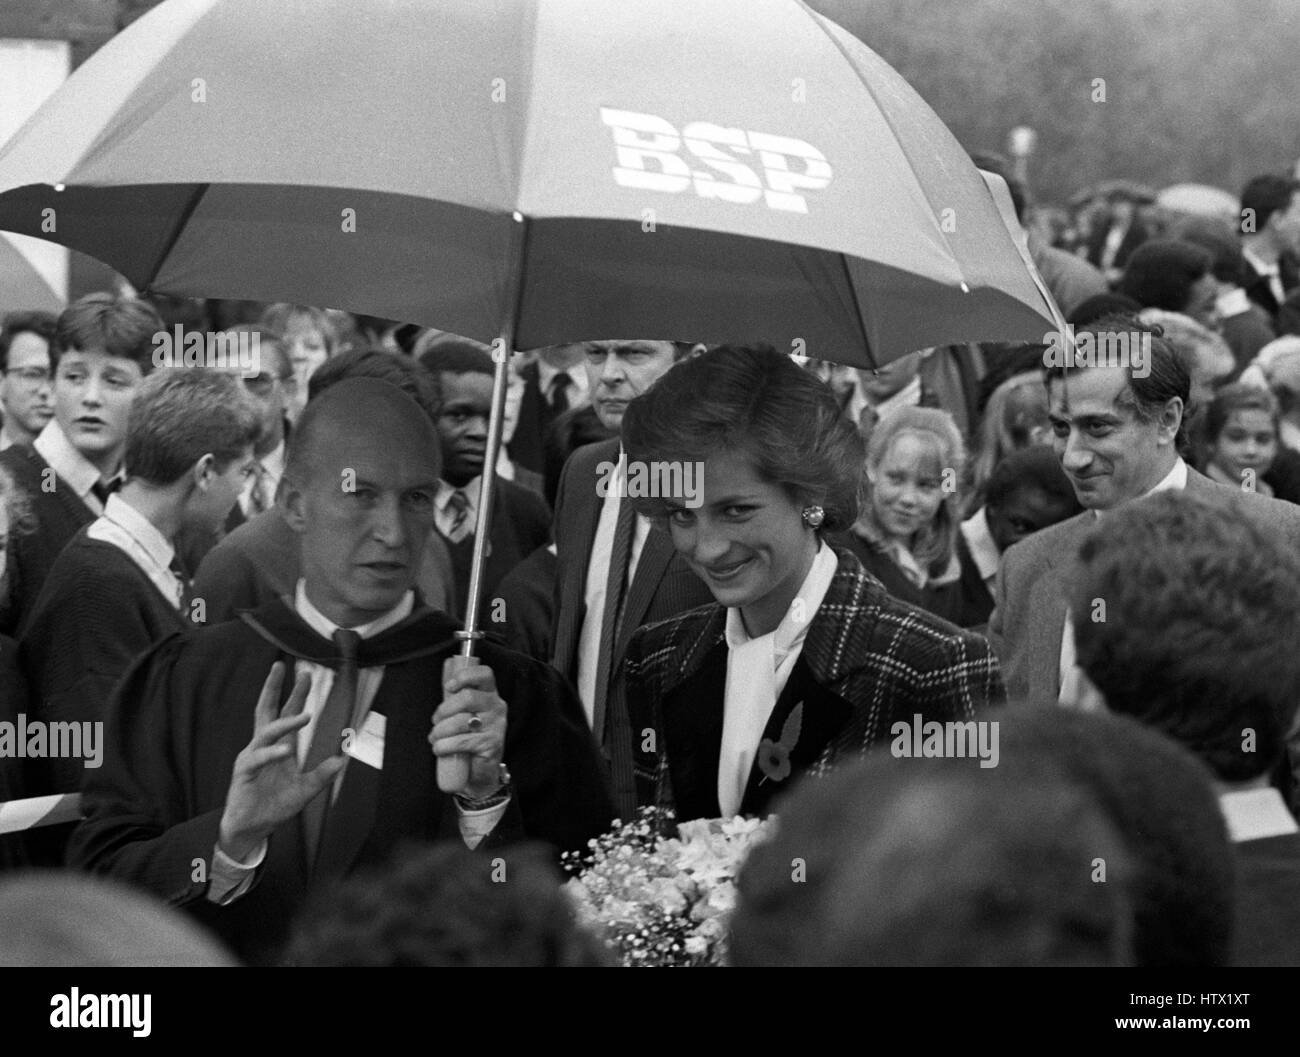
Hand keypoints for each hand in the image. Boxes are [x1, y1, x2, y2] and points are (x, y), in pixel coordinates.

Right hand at [218, 662, 344, 860]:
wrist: (252, 830)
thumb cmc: (274, 807)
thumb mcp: (305, 791)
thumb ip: (321, 776)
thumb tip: (342, 760)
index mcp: (279, 748)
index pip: (286, 714)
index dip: (296, 695)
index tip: (305, 674)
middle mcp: (263, 747)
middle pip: (268, 711)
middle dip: (274, 688)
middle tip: (282, 667)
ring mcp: (252, 758)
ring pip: (266, 732)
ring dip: (285, 722)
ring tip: (305, 715)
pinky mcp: (243, 773)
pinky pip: (257, 759)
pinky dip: (271, 753)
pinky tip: (284, 750)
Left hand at [428, 660, 506, 799]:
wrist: (482, 771)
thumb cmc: (469, 737)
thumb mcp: (465, 714)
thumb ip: (457, 698)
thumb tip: (444, 680)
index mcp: (490, 694)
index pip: (485, 674)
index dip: (465, 676)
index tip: (449, 686)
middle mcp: (497, 707)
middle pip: (468, 697)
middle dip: (444, 709)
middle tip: (435, 721)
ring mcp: (496, 726)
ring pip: (461, 721)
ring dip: (440, 731)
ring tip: (435, 738)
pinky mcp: (491, 745)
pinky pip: (461, 741)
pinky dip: (444, 746)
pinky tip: (439, 749)